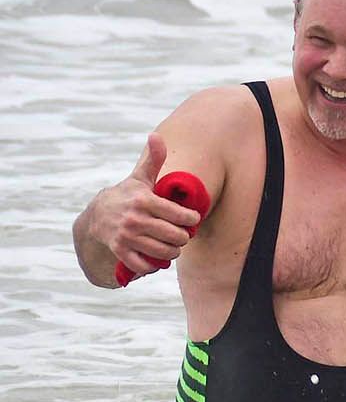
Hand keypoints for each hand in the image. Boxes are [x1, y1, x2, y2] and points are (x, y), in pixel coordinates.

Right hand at [90, 134, 202, 281]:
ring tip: (172, 246)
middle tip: (182, 235)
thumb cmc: (127, 195)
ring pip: (164, 252)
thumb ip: (154, 160)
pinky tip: (156, 258)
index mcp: (144, 200)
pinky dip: (153, 265)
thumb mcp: (141, 178)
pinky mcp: (119, 251)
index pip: (181, 215)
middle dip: (183, 237)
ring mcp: (126, 236)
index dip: (192, 219)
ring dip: (172, 252)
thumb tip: (156, 136)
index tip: (191, 219)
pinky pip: (143, 265)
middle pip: (176, 236)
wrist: (97, 215)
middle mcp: (135, 218)